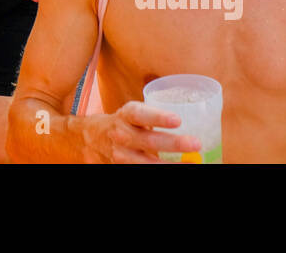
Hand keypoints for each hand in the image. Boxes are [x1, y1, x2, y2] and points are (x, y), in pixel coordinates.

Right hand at [84, 102, 200, 163]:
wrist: (90, 139)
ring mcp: (120, 155)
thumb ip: (154, 119)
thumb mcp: (132, 115)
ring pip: (146, 163)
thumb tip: (194, 122)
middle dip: (173, 143)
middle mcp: (121, 135)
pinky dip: (158, 170)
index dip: (158, 117)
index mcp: (126, 116)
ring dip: (168, 164)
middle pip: (148, 140)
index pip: (141, 114)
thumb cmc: (122, 124)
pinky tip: (175, 168)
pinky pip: (140, 171)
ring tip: (190, 163)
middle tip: (195, 143)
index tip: (177, 120)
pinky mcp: (119, 168)